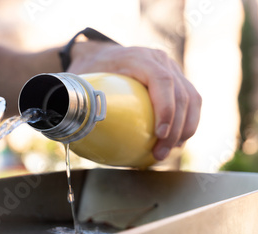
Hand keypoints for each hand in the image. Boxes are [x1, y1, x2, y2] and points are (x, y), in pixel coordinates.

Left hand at [68, 42, 201, 160]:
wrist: (100, 55)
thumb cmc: (89, 71)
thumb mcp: (79, 81)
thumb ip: (76, 100)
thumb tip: (65, 128)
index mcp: (138, 57)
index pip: (161, 80)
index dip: (166, 108)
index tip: (160, 134)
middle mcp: (160, 60)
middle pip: (181, 94)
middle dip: (176, 129)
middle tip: (159, 154)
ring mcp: (172, 68)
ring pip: (192, 99)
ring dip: (185, 130)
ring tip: (167, 152)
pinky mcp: (177, 80)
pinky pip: (190, 102)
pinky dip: (187, 124)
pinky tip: (175, 144)